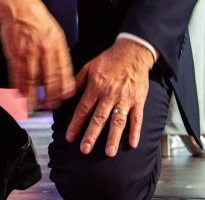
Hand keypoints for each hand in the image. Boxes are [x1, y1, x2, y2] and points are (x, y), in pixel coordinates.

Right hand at [0, 0, 74, 108]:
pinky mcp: (14, 54)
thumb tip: (64, 73)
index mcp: (56, 44)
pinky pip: (16, 75)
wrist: (18, 6)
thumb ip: (60, 52)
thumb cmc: (37, 19)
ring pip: (31, 80)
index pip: (63, 71)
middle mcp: (43, 49)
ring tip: (34, 107)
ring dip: (33, 96)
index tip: (65, 98)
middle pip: (49, 79)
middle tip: (50, 107)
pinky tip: (20, 94)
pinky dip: (18, 87)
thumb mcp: (56, 32)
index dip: (64, 87)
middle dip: (50, 96)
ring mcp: (28, 53)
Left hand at [65, 39, 153, 156]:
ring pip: (118, 121)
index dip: (76, 124)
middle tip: (85, 149)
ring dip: (113, 137)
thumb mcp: (89, 66)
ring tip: (109, 152)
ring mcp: (125, 98)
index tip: (70, 137)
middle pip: (99, 118)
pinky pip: (137, 118)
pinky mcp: (138, 100)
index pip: (84, 108)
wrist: (133, 52)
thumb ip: (77, 81)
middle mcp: (110, 94)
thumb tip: (66, 94)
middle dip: (91, 135)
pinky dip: (135, 131)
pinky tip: (133, 143)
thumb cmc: (110, 59)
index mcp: (96, 86)